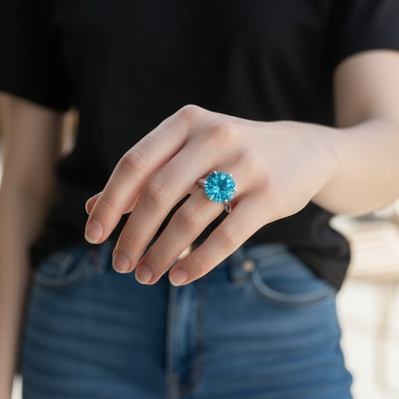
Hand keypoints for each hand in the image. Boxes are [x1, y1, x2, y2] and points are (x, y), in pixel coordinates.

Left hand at [85, 105, 335, 285]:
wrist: (305, 150)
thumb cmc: (232, 155)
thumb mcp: (189, 153)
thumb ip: (145, 176)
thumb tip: (93, 210)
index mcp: (188, 122)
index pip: (135, 163)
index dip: (110, 202)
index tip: (94, 236)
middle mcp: (215, 136)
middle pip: (157, 192)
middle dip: (133, 234)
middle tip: (120, 265)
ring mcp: (245, 165)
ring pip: (189, 217)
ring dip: (162, 253)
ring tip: (147, 275)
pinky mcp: (269, 196)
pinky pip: (227, 236)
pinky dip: (198, 260)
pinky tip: (181, 277)